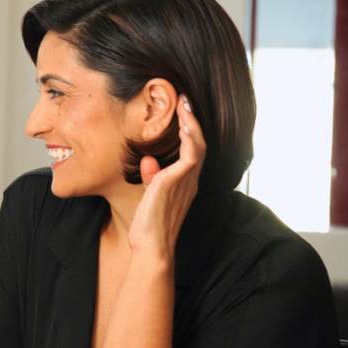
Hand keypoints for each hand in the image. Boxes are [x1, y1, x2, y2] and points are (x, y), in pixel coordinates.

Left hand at [128, 96, 206, 258]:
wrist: (152, 247)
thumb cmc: (148, 227)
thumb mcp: (149, 195)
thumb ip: (151, 176)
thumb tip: (148, 159)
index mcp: (184, 182)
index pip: (191, 150)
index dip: (189, 130)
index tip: (181, 112)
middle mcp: (190, 180)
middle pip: (199, 143)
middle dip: (193, 120)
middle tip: (185, 100)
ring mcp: (186, 181)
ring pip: (198, 145)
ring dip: (192, 123)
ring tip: (185, 104)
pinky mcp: (178, 182)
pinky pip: (190, 155)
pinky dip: (189, 138)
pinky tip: (184, 125)